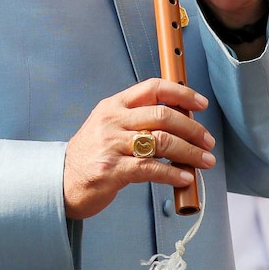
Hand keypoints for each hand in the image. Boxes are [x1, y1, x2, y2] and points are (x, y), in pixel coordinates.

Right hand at [63, 78, 214, 219]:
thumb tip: (180, 121)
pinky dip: (173, 173)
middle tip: (208, 141)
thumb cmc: (91, 154)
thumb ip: (137, 119)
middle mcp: (113, 120)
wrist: (60, 181)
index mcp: (114, 105)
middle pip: (163, 115)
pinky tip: (185, 178)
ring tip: (205, 161)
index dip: (181, 93)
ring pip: (162, 141)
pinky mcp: (112, 170)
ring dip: (190, 152)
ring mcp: (111, 145)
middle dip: (192, 128)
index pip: (153, 87)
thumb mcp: (109, 126)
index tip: (201, 103)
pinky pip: (151, 169)